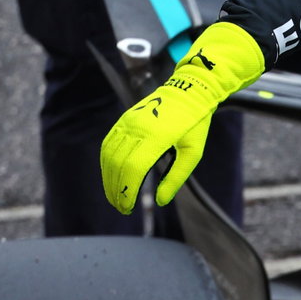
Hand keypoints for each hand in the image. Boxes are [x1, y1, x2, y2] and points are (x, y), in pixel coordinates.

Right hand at [100, 22, 264, 212]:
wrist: (187, 91)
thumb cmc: (194, 124)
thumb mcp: (193, 152)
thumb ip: (176, 177)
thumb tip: (160, 200)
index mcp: (157, 136)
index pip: (134, 168)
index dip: (128, 190)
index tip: (129, 207)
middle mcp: (137, 127)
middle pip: (118, 164)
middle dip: (116, 189)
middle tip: (122, 208)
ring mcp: (127, 122)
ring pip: (109, 155)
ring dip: (108, 179)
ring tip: (115, 196)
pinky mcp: (123, 120)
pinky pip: (108, 144)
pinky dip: (106, 163)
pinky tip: (110, 176)